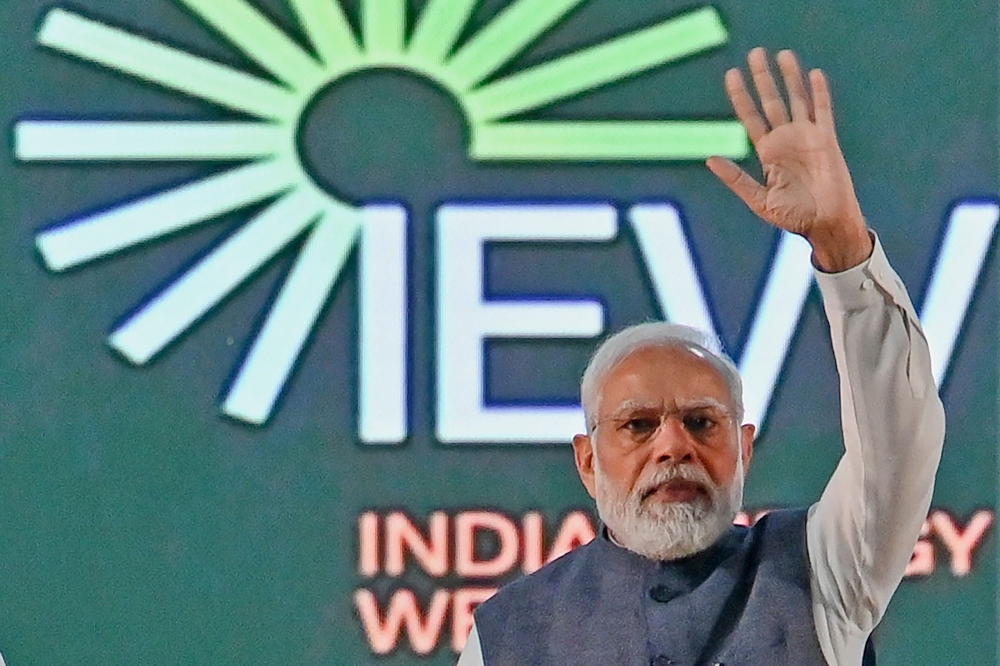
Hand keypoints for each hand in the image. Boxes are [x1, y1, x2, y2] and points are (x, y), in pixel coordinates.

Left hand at [707, 48, 872, 271]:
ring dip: (790, 77)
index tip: (731, 75)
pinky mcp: (827, 140)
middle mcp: (785, 140)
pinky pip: (822, 111)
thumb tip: (710, 159)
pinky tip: (814, 74)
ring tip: (783, 54)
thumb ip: (736, 179)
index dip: (740, 96)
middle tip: (755, 53)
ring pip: (797, 99)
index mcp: (767, 153)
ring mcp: (807, 137)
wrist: (825, 224)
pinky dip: (819, 93)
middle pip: (772, 101)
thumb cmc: (792, 217)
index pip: (750, 117)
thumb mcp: (758, 199)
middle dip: (763, 78)